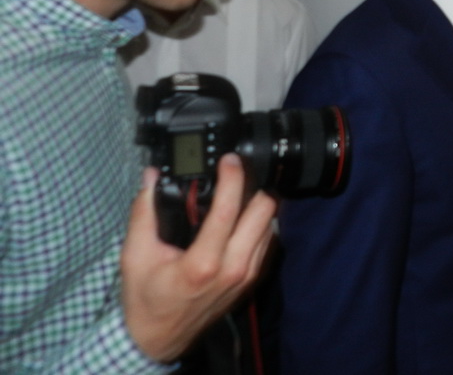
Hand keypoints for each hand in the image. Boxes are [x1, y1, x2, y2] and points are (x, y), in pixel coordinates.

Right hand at [120, 154, 276, 361]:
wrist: (159, 339)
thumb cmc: (146, 299)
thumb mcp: (135, 255)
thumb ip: (144, 213)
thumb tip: (151, 178)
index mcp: (203, 263)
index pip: (230, 209)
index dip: (233, 177)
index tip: (229, 160)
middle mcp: (233, 268)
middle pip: (264, 211)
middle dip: (253, 186)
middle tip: (235, 174)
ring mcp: (247, 275)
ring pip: (271, 224)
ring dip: (257, 204)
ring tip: (236, 193)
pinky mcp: (252, 279)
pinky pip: (268, 240)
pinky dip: (259, 223)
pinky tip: (240, 218)